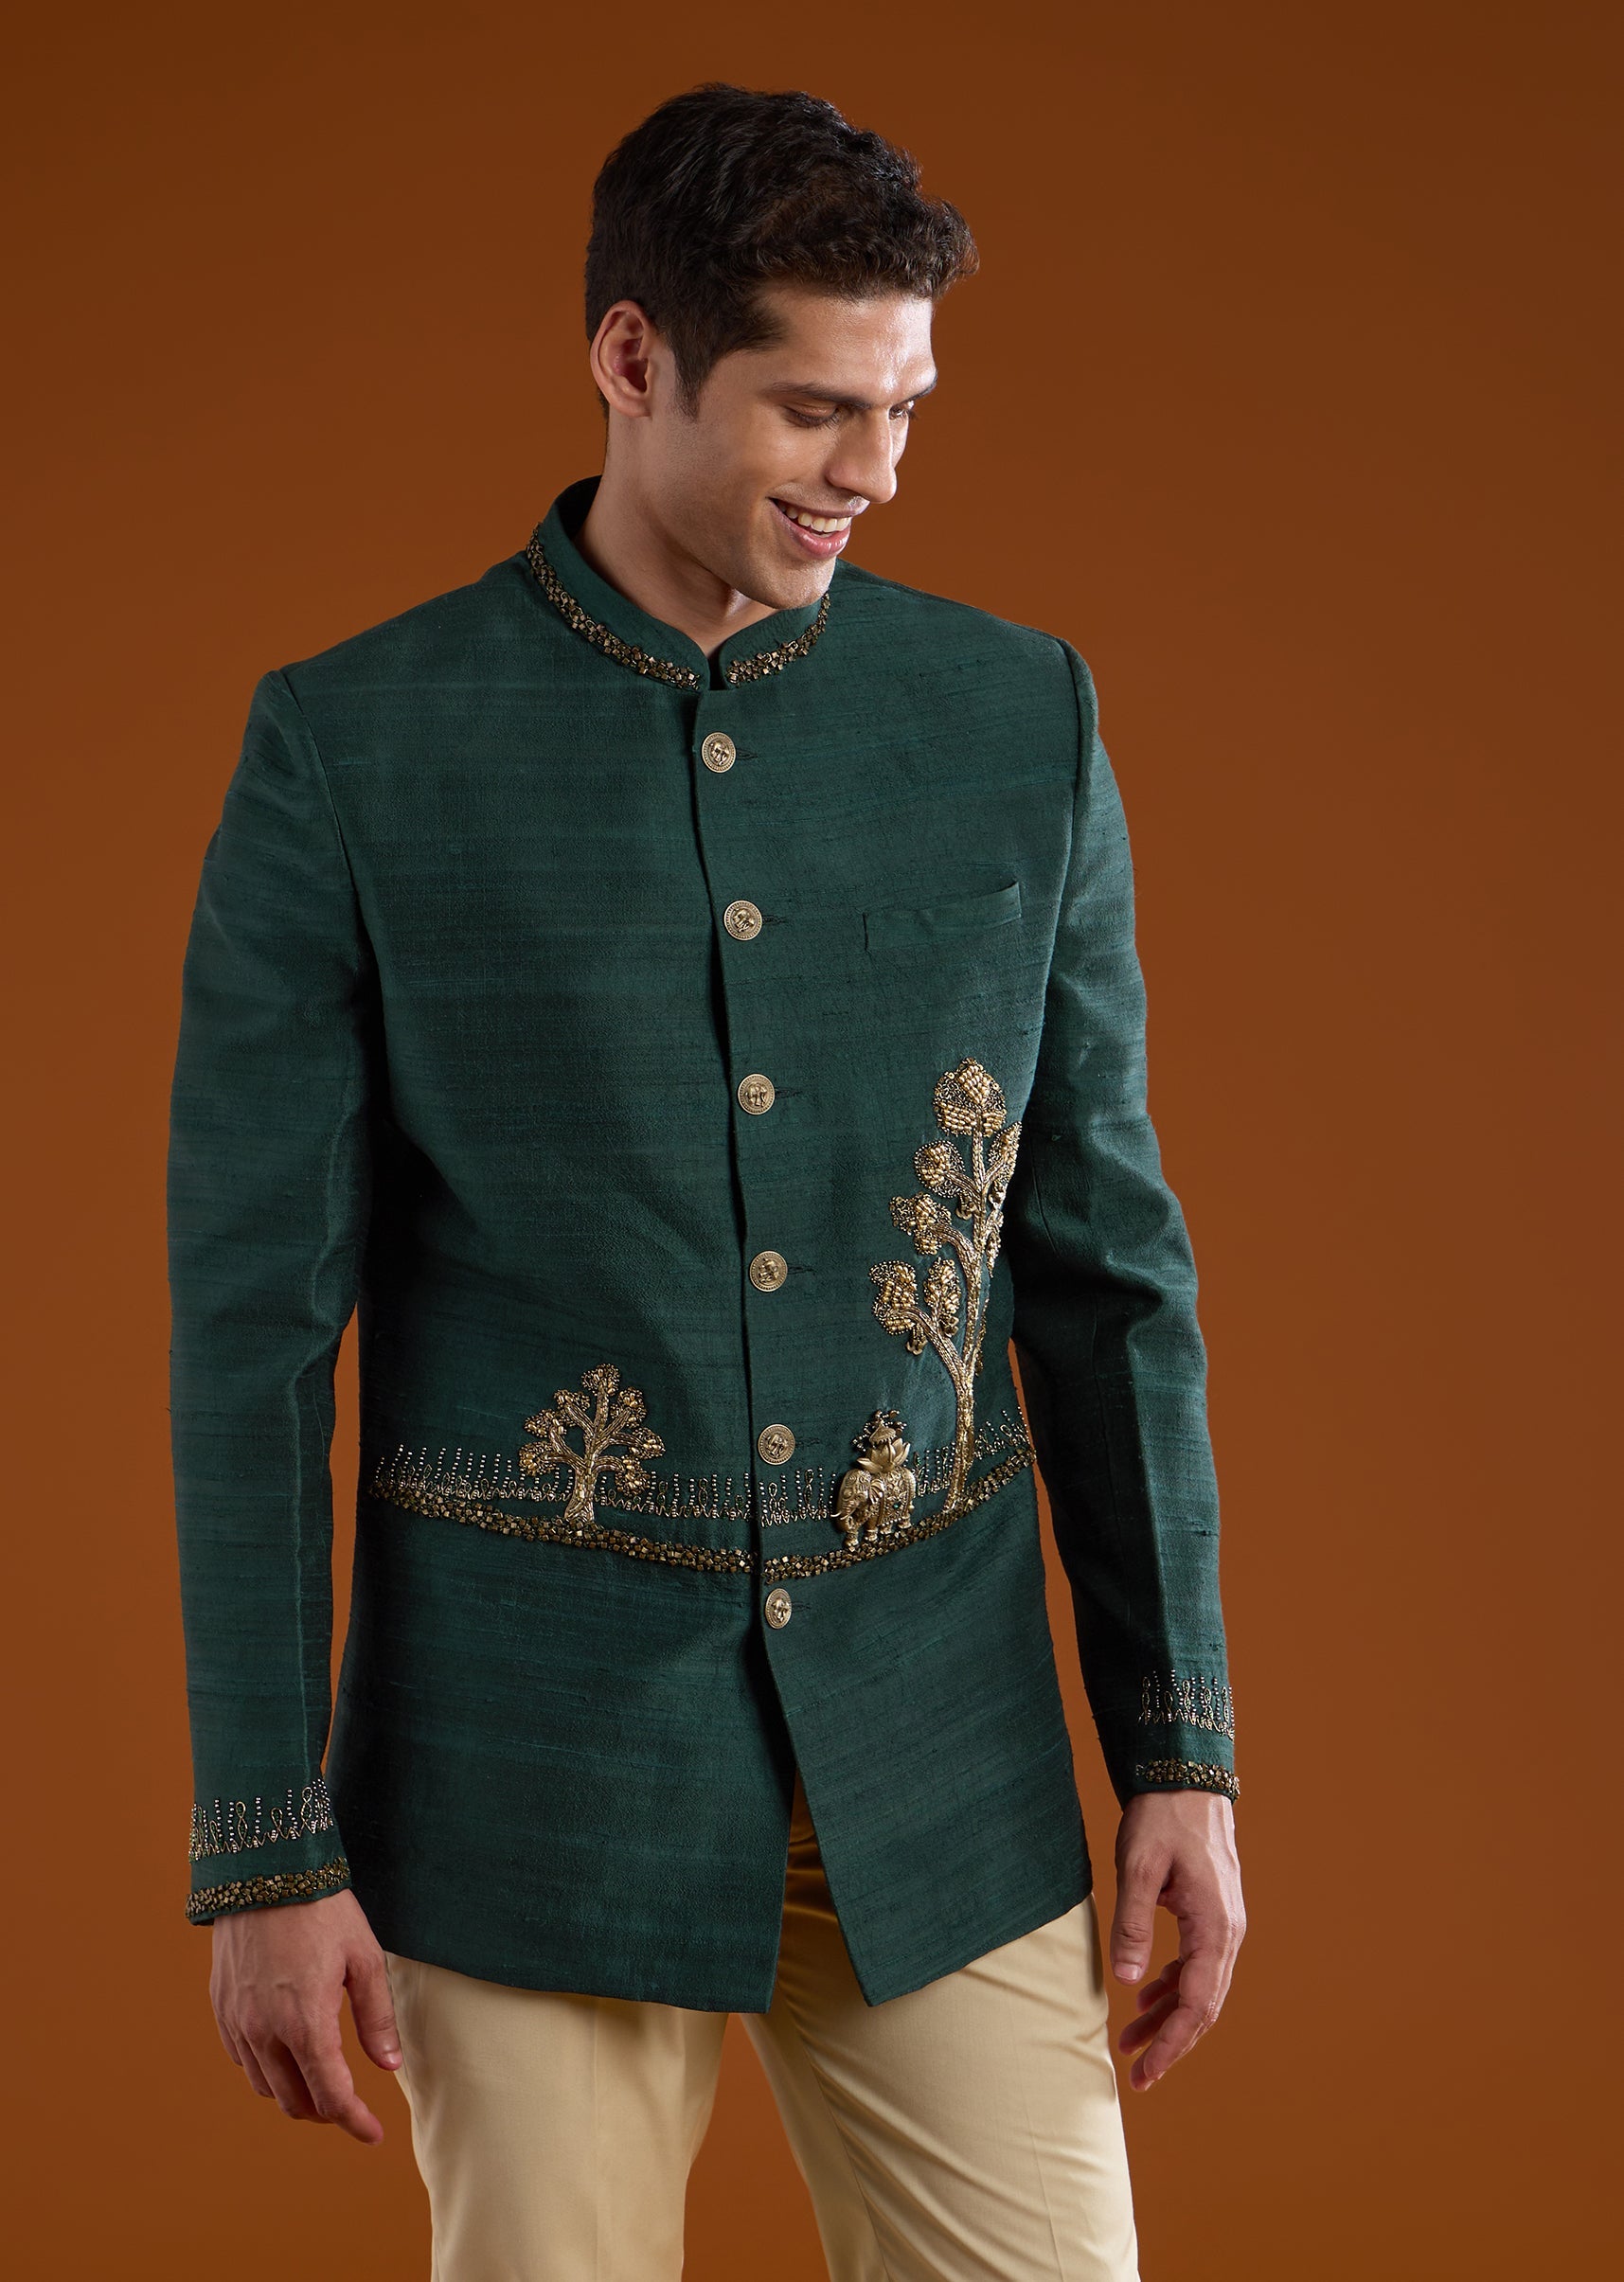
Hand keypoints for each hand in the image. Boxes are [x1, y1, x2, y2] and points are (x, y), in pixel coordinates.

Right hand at [210, 1886, 401, 2141]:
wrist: (265, 1871)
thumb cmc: (323, 1910)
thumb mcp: (365, 1959)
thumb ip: (376, 2018)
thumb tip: (389, 2065)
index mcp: (305, 2024)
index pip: (331, 2096)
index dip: (354, 2122)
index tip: (372, 2133)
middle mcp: (265, 2033)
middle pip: (295, 2101)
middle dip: (326, 2112)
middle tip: (350, 2107)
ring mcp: (237, 2022)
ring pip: (265, 2086)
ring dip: (294, 2095)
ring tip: (320, 2083)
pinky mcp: (221, 2008)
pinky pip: (242, 2060)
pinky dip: (266, 2071)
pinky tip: (285, 2055)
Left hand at [1108, 1789, 1244, 2090]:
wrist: (1186, 1777)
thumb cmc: (1161, 1818)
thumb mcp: (1137, 1866)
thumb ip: (1132, 1924)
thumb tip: (1127, 1982)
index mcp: (1215, 1926)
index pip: (1198, 2003)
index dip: (1172, 2043)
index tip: (1144, 2073)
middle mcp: (1228, 1932)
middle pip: (1204, 2005)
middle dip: (1170, 2042)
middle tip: (1136, 2075)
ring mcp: (1224, 1924)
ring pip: (1200, 1987)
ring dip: (1168, 2016)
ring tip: (1130, 2041)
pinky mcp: (1211, 1913)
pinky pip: (1197, 1964)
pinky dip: (1174, 1986)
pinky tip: (1147, 1996)